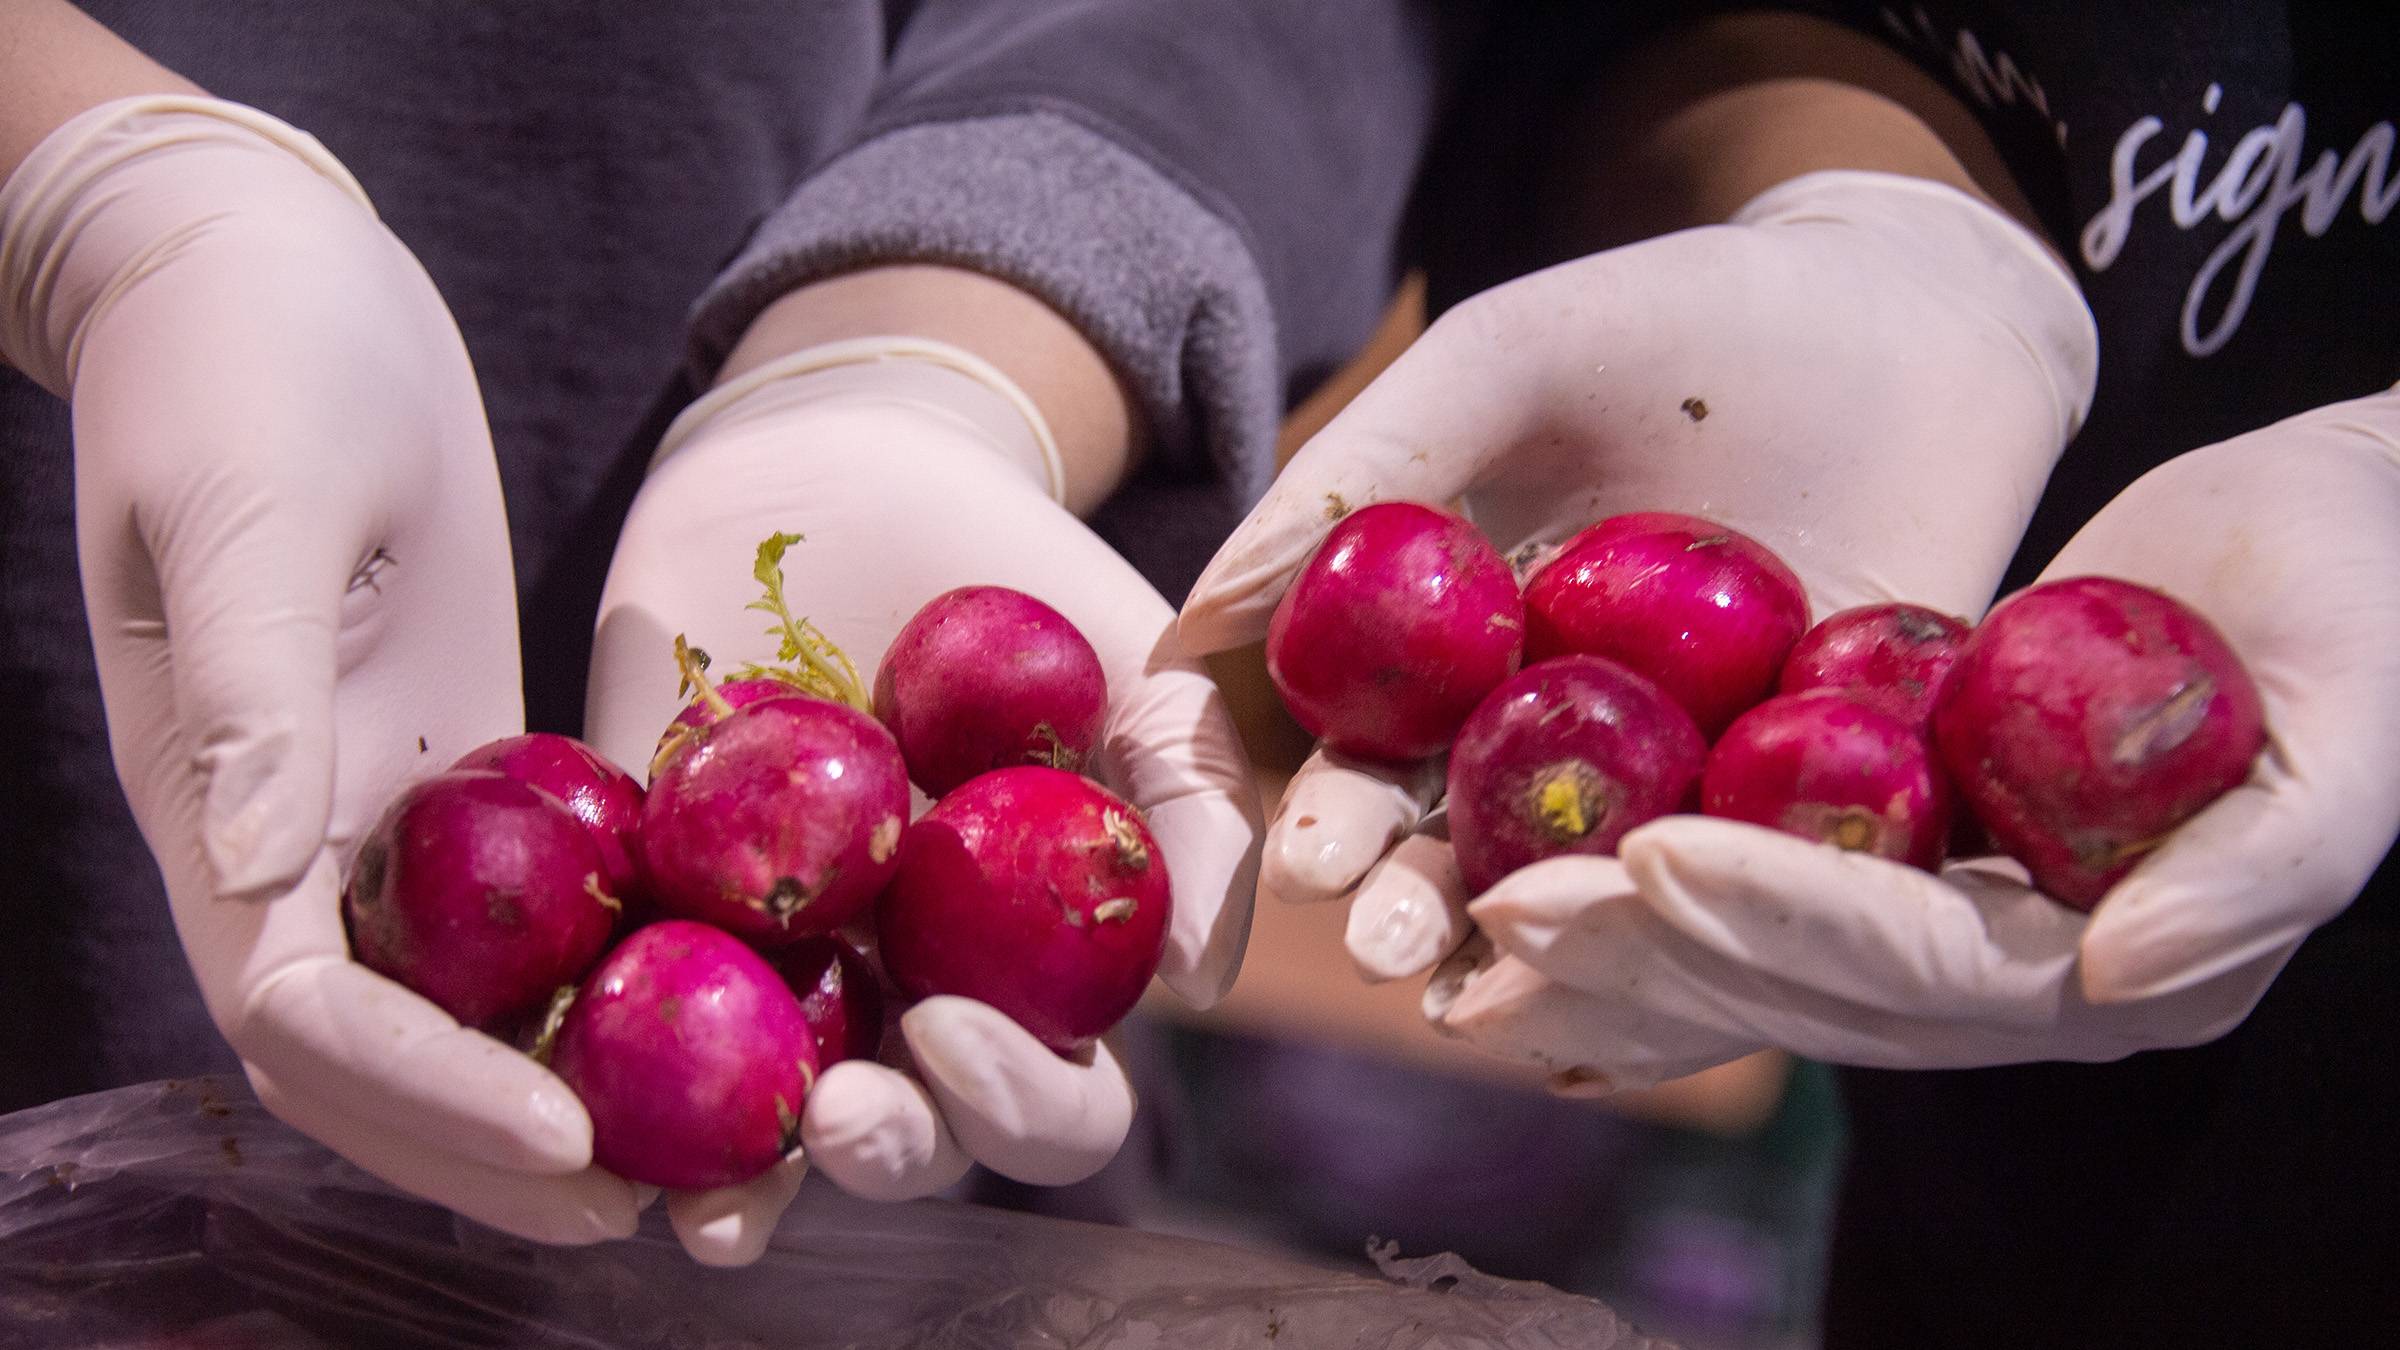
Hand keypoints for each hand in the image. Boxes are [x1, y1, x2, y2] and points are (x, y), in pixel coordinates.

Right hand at [0, 99, 639, 1237]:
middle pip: (388, 1058)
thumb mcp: (241, 511)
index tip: (573, 1141)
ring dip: (567, 1086)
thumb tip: (257, 873)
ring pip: (463, 1002)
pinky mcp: (463, 760)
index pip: (309, 1019)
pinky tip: (722, 1001)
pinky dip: (604, 974)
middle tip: (666, 1202)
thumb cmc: (238, 361)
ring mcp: (381, 810)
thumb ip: (246, 692)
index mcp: (215, 809)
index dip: (429, 1098)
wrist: (268, 269)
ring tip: (710, 1147)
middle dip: (505, 1148)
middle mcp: (292, 841)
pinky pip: (531, 903)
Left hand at [585, 339, 1260, 1262]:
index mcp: (1026, 972)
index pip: (1051, 1102)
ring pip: (752, 1130)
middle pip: (905, 1141)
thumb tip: (1192, 980)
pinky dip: (580, 1071)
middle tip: (836, 1115)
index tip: (950, 1030)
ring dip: (734, 1183)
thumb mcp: (1134, 658)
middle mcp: (897, 998)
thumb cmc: (1010, 569)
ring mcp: (762, 970)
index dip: (1018, 1106)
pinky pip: (601, 1020)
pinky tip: (557, 1087)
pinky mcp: (633, 914)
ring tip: (702, 1206)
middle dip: (879, 1155)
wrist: (831, 461)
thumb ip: (1193, 795)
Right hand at [1176, 170, 2095, 988]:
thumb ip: (1359, 474)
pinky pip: (1768, 892)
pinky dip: (1721, 940)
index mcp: (1454, 665)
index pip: (1360, 763)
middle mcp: (1555, 746)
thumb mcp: (1506, 366)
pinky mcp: (1829, 810)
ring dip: (1546, 950)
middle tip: (1382, 938)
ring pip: (1602, 897)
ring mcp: (1689, 786)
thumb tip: (1194, 622)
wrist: (1917, 315)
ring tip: (1501, 982)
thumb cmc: (1681, 322)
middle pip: (1462, 851)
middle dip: (1410, 904)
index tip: (1296, 862)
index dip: (1321, 818)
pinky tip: (1683, 978)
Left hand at [1452, 388, 2399, 1086]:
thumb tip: (2119, 980)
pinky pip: (1749, 891)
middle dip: (1662, 949)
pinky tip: (1513, 884)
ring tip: (1474, 913)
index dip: (1793, 917)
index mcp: (2124, 970)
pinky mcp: (1895, 860)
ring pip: (1758, 962)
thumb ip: (2261, 869)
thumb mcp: (2352, 730)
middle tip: (1510, 903)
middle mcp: (2021, 978)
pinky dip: (1642, 894)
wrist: (2328, 546)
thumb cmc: (2359, 607)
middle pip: (1814, 990)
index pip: (1931, 965)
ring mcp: (1948, 932)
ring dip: (1619, 944)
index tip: (1658, 854)